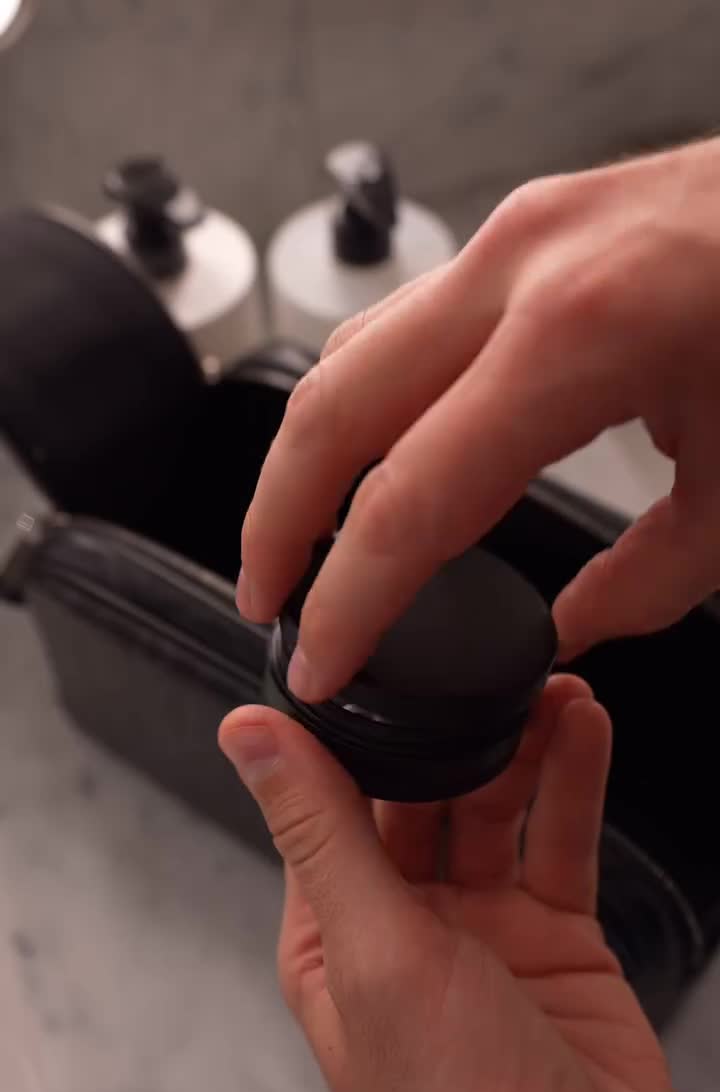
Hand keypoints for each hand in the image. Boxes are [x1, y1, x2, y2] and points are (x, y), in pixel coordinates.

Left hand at [220, 676, 716, 1091]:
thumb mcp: (375, 955)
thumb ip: (321, 832)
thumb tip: (246, 737)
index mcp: (333, 940)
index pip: (328, 809)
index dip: (350, 737)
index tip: (370, 664)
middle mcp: (404, 931)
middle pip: (418, 800)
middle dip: (448, 736)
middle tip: (478, 670)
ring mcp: (483, 934)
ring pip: (493, 810)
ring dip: (517, 747)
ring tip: (547, 686)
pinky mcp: (555, 937)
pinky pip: (559, 841)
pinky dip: (572, 782)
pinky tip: (581, 729)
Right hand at [239, 137, 719, 701]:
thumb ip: (652, 578)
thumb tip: (575, 628)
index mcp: (577, 340)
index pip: (408, 501)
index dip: (347, 601)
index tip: (319, 661)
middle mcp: (520, 272)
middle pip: (330, 411)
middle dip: (276, 520)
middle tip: (264, 598)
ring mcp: (513, 239)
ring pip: (351, 354)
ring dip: (309, 456)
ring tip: (302, 536)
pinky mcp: (523, 233)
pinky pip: (404, 322)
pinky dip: (364, 401)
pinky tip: (373, 452)